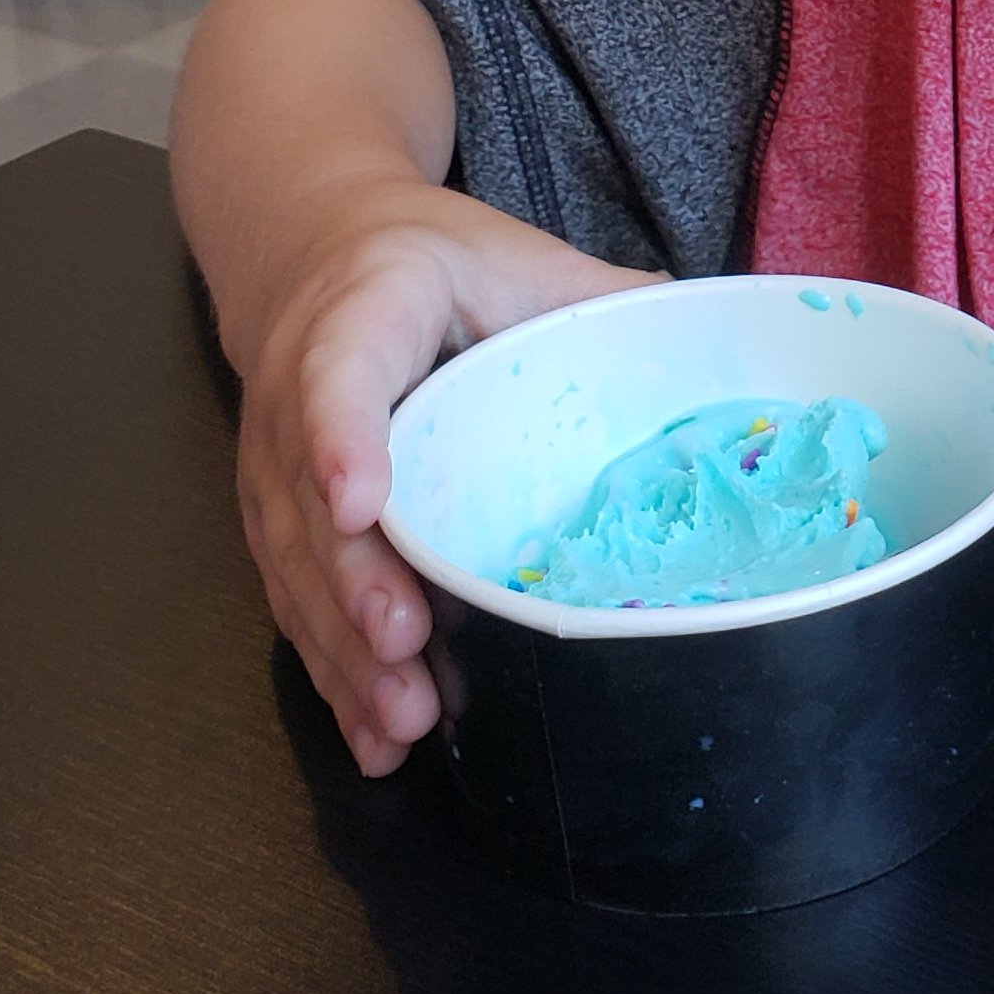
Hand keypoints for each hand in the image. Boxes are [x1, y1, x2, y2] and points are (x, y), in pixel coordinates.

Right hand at [233, 176, 656, 773]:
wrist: (316, 255)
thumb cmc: (439, 265)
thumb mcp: (519, 257)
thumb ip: (603, 300)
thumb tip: (717, 345)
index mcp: (365, 308)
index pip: (343, 368)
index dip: (344, 433)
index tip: (362, 501)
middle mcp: (296, 394)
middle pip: (309, 499)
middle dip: (356, 581)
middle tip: (406, 645)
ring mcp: (276, 469)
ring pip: (297, 568)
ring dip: (345, 652)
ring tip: (401, 719)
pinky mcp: (278, 525)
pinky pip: (296, 605)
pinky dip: (334, 675)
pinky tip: (376, 737)